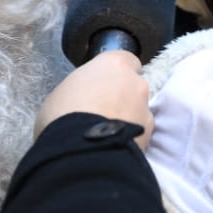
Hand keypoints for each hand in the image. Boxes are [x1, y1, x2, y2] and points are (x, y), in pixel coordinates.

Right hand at [36, 50, 153, 149]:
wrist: (81, 152)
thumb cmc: (63, 114)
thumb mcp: (62, 92)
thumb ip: (83, 88)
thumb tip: (86, 97)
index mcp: (114, 64)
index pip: (124, 60)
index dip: (114, 74)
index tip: (103, 86)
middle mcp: (136, 82)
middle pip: (133, 85)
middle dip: (122, 96)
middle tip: (102, 112)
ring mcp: (146, 109)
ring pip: (139, 110)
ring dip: (128, 118)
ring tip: (107, 135)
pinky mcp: (149, 135)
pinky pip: (140, 132)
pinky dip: (130, 137)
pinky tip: (114, 147)